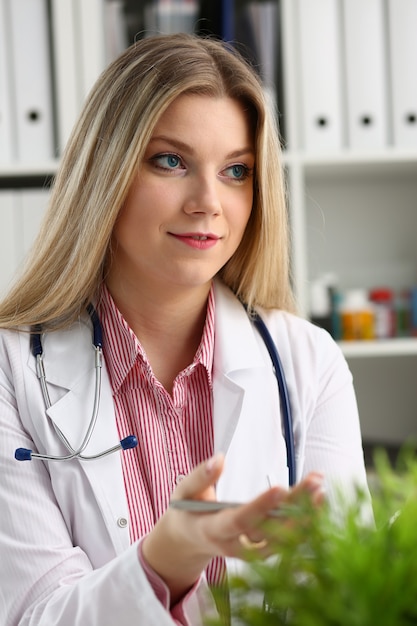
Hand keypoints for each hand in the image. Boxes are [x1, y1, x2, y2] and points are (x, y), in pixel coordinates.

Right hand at [141, 454, 323, 604]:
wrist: (189, 540)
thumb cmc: (187, 510)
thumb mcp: (184, 490)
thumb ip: (200, 476)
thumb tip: (219, 459)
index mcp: (212, 529)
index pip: (239, 520)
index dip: (260, 507)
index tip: (280, 488)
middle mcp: (235, 545)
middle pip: (269, 530)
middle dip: (294, 509)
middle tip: (314, 484)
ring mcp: (250, 551)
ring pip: (282, 538)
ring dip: (305, 516)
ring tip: (321, 490)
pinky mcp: (263, 550)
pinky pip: (287, 540)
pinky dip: (304, 523)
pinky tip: (317, 503)